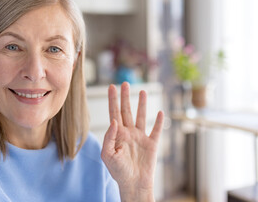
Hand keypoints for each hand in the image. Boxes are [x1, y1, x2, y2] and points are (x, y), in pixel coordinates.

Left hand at [101, 82, 163, 201]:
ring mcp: (141, 137)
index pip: (114, 113)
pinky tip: (160, 112)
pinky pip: (156, 130)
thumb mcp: (107, 154)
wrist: (133, 184)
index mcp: (117, 134)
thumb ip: (109, 137)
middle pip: (126, 110)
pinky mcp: (152, 144)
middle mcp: (128, 133)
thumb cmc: (118, 171)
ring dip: (142, 104)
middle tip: (125, 83)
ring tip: (142, 91)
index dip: (112, 100)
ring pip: (141, 116)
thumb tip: (113, 121)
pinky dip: (159, 121)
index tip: (111, 87)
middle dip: (125, 97)